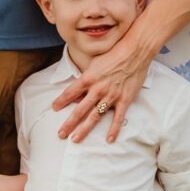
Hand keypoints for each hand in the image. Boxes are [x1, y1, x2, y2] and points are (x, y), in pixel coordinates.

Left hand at [52, 27, 155, 143]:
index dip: (61, 101)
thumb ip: (85, 78)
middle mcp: (97, 89)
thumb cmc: (114, 53)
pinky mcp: (124, 100)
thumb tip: (77, 93)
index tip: (54, 108)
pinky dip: (113, 130)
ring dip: (84, 129)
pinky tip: (109, 140)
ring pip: (95, 116)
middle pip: (80, 110)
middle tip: (60, 134)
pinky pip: (118, 118)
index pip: (70, 92)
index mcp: (88, 78)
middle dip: (69, 123)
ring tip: (75, 139)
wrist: (135, 50)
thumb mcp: (94, 63)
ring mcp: (111, 96)